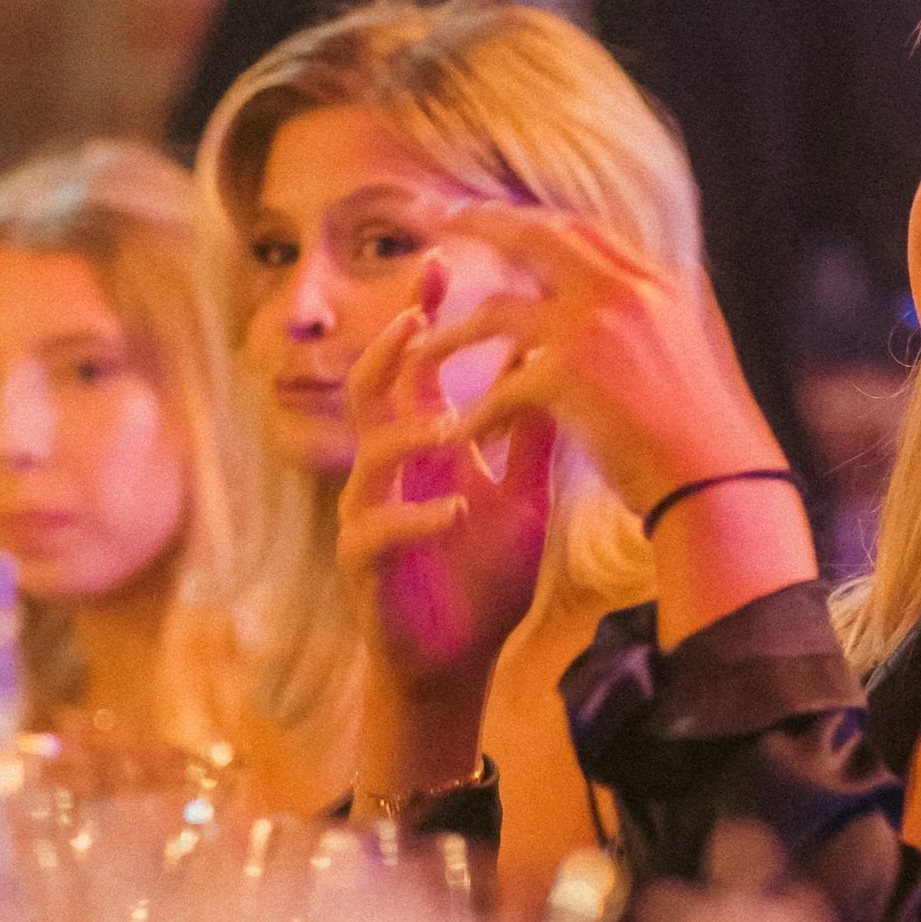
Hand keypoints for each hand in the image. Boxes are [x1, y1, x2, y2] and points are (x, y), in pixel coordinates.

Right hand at [337, 263, 554, 698]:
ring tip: (450, 427)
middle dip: (389, 351)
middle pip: (371, 390)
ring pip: (368, 456)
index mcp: (425, 445)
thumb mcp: (523, 495)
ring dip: (407, 435)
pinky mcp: (366, 566)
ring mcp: (371, 514)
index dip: (421, 314)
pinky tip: (454, 508)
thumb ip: (531, 434)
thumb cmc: (486, 575)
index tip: (441, 261)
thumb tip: (554, 360)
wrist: (461, 660)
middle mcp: (390, 470)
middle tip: (418, 318)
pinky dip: (414, 515)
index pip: (416, 365)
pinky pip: (374, 531)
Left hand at [426, 206, 783, 520]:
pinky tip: (455, 436)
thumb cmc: (703, 436)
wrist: (719, 483)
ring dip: (454, 335)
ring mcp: (596, 329)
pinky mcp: (570, 376)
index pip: (582, 231)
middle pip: (536, 237)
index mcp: (655, 284)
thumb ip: (645, 317)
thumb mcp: (682, 351)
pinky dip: (475, 416)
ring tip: (423, 354)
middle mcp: (627, 292)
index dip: (531, 220)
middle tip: (435, 215)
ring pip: (497, 312)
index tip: (492, 214)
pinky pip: (498, 390)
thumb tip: (611, 306)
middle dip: (479, 221)